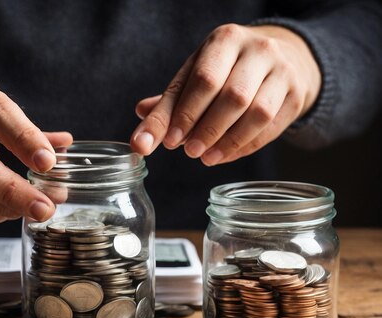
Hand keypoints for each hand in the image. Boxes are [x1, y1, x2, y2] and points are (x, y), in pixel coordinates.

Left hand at [130, 24, 321, 164]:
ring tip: (206, 159)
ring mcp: (283, 71)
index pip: (205, 79)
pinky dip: (245, 146)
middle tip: (188, 152)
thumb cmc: (224, 72)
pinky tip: (225, 156)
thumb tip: (139, 142)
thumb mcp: (193, 79)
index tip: (170, 141)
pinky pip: (272, 127)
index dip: (187, 113)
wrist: (277, 61)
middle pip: (233, 97)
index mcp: (225, 40)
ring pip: (257, 113)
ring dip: (228, 142)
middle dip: (207, 129)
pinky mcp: (297, 95)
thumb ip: (166, 109)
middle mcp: (258, 50)